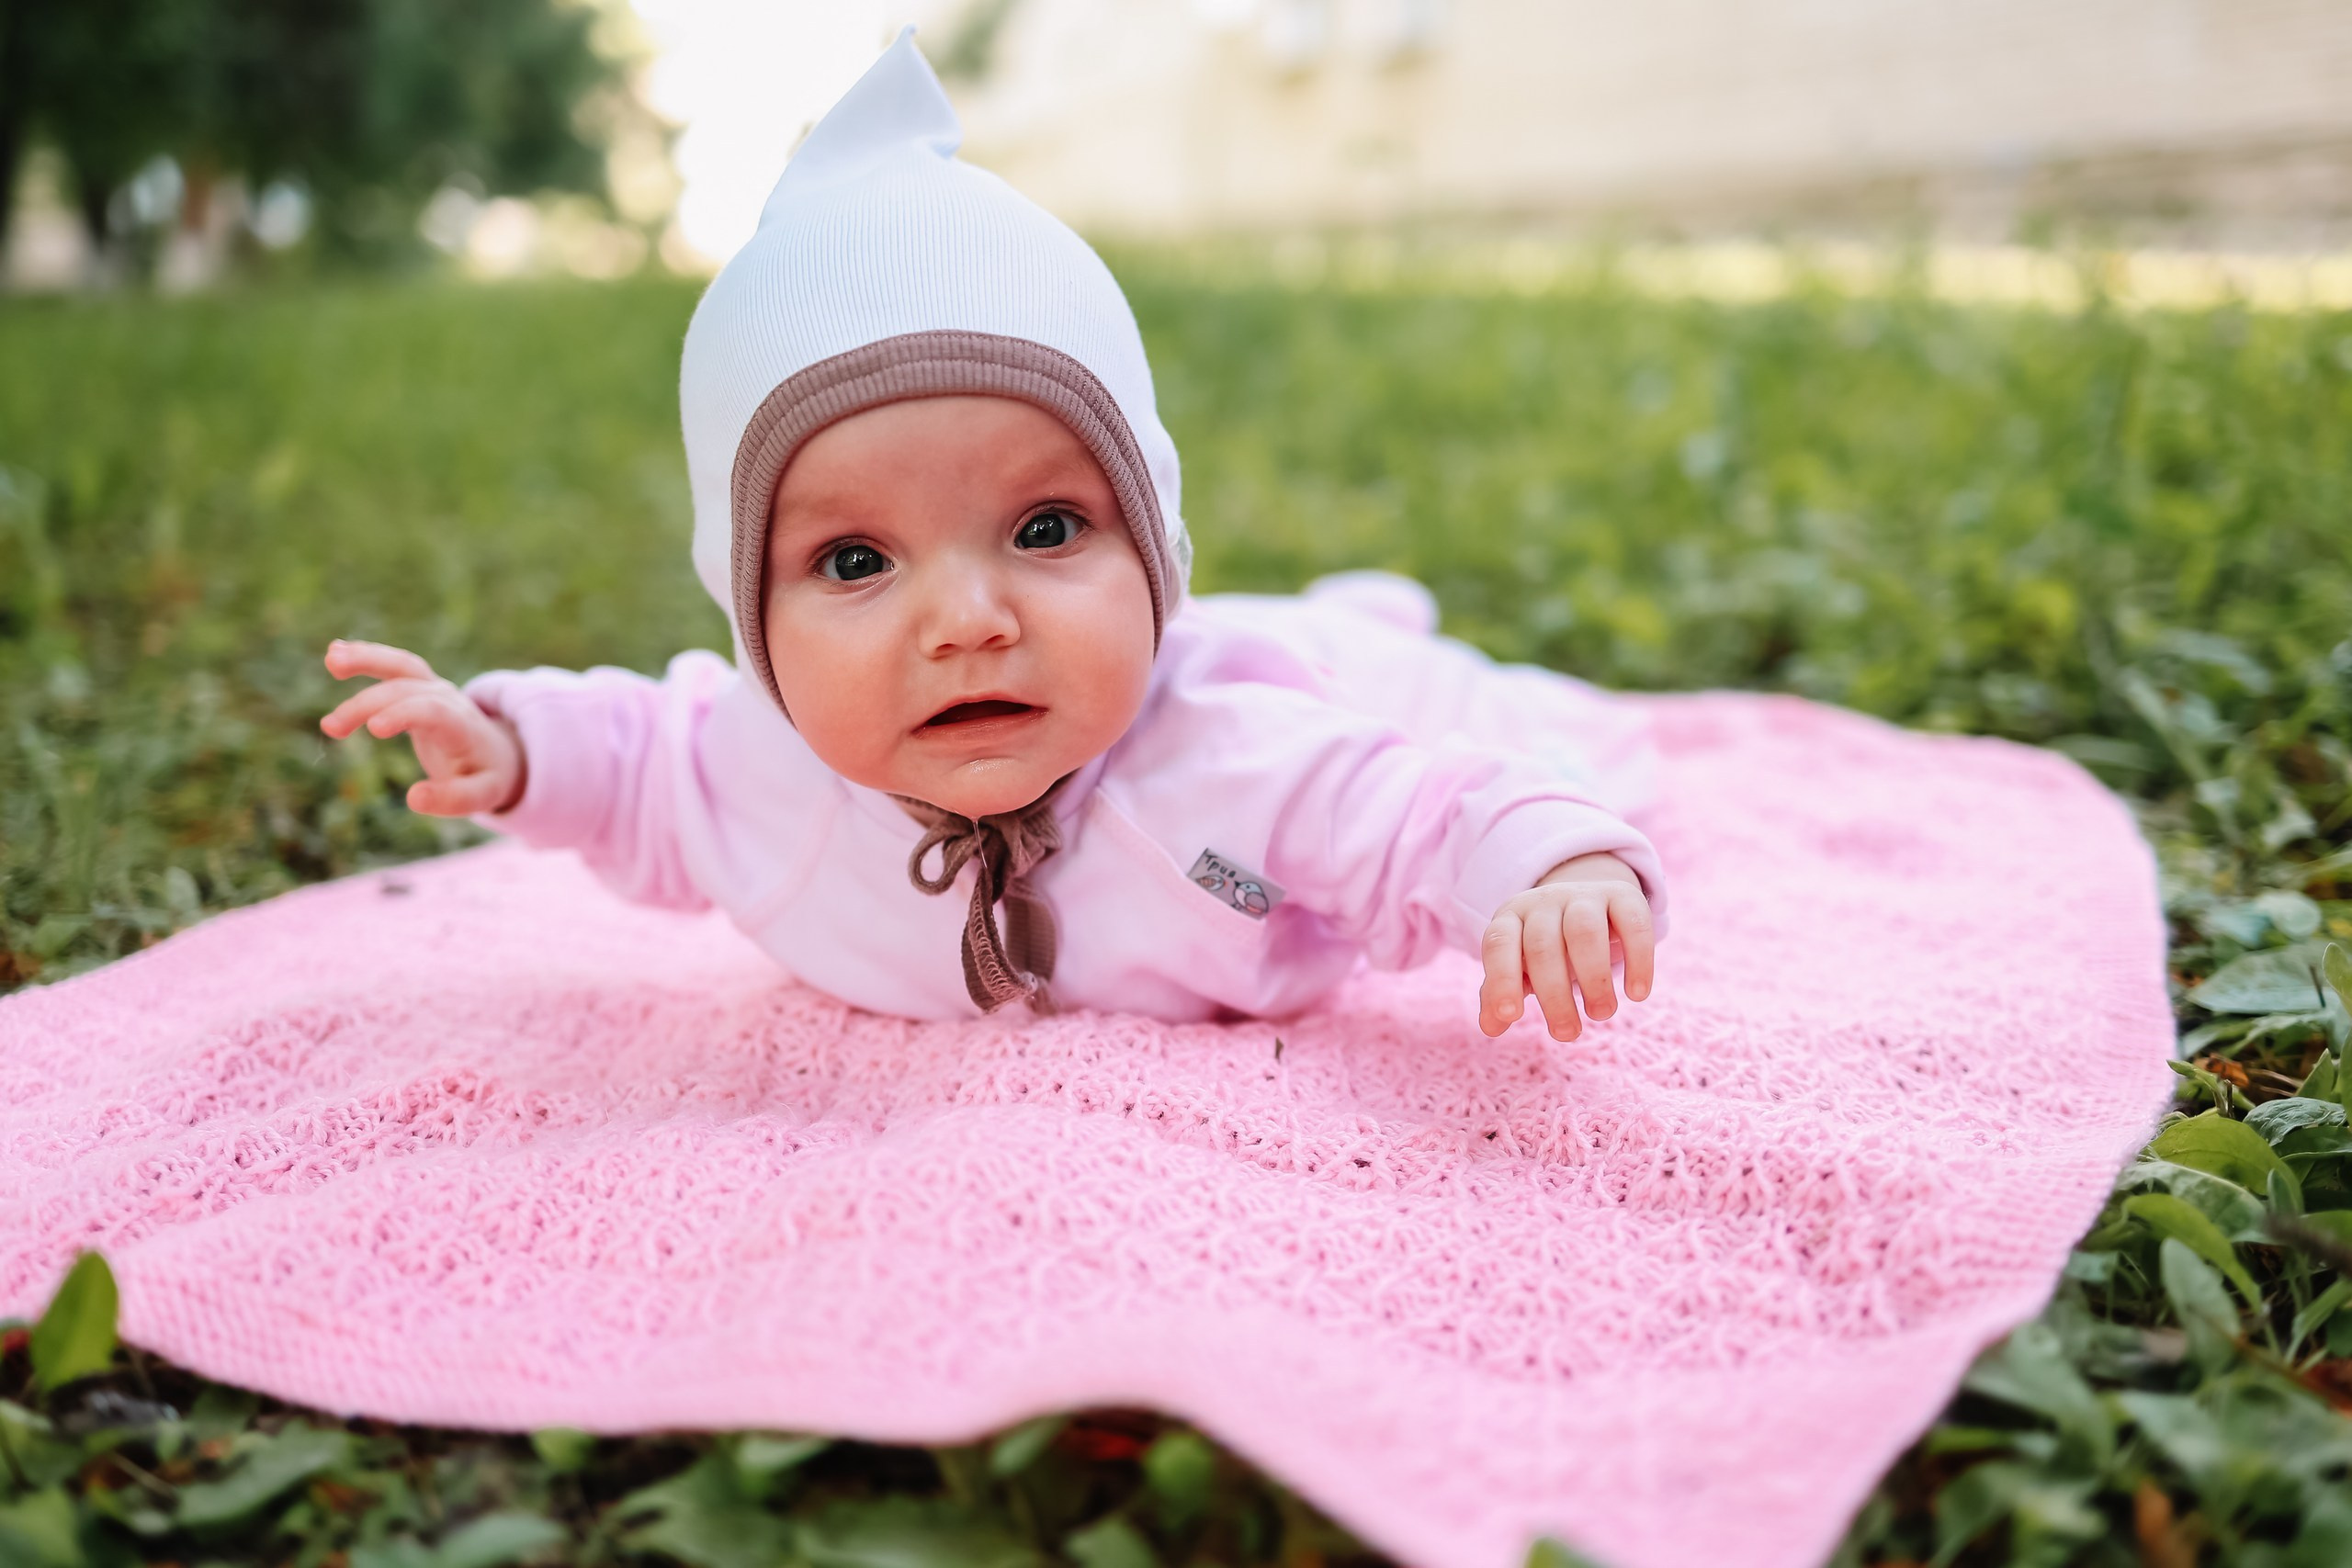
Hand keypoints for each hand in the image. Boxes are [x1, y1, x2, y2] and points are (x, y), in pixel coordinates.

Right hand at [319, 640, 524, 815]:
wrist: (500, 751)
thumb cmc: (487, 776)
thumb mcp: (482, 795)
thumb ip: (452, 799)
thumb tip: (413, 798)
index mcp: (463, 727)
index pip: (434, 712)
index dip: (404, 715)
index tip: (373, 729)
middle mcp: (450, 700)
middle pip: (409, 690)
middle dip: (369, 703)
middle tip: (330, 727)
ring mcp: (435, 688)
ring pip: (402, 666)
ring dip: (367, 660)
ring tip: (331, 660)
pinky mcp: (420, 686)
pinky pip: (395, 665)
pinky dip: (367, 656)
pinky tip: (334, 652)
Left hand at [1478, 852, 1656, 1039]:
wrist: (1588, 901)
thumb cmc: (1546, 947)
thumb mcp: (1520, 966)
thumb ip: (1501, 992)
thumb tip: (1490, 1026)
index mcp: (1511, 917)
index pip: (1498, 944)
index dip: (1502, 979)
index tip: (1511, 1016)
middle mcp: (1545, 902)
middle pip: (1543, 945)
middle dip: (1554, 995)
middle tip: (1567, 1034)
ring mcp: (1585, 896)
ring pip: (1585, 931)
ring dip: (1594, 978)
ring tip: (1601, 1014)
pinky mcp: (1623, 895)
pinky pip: (1633, 924)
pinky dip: (1637, 960)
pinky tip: (1636, 994)